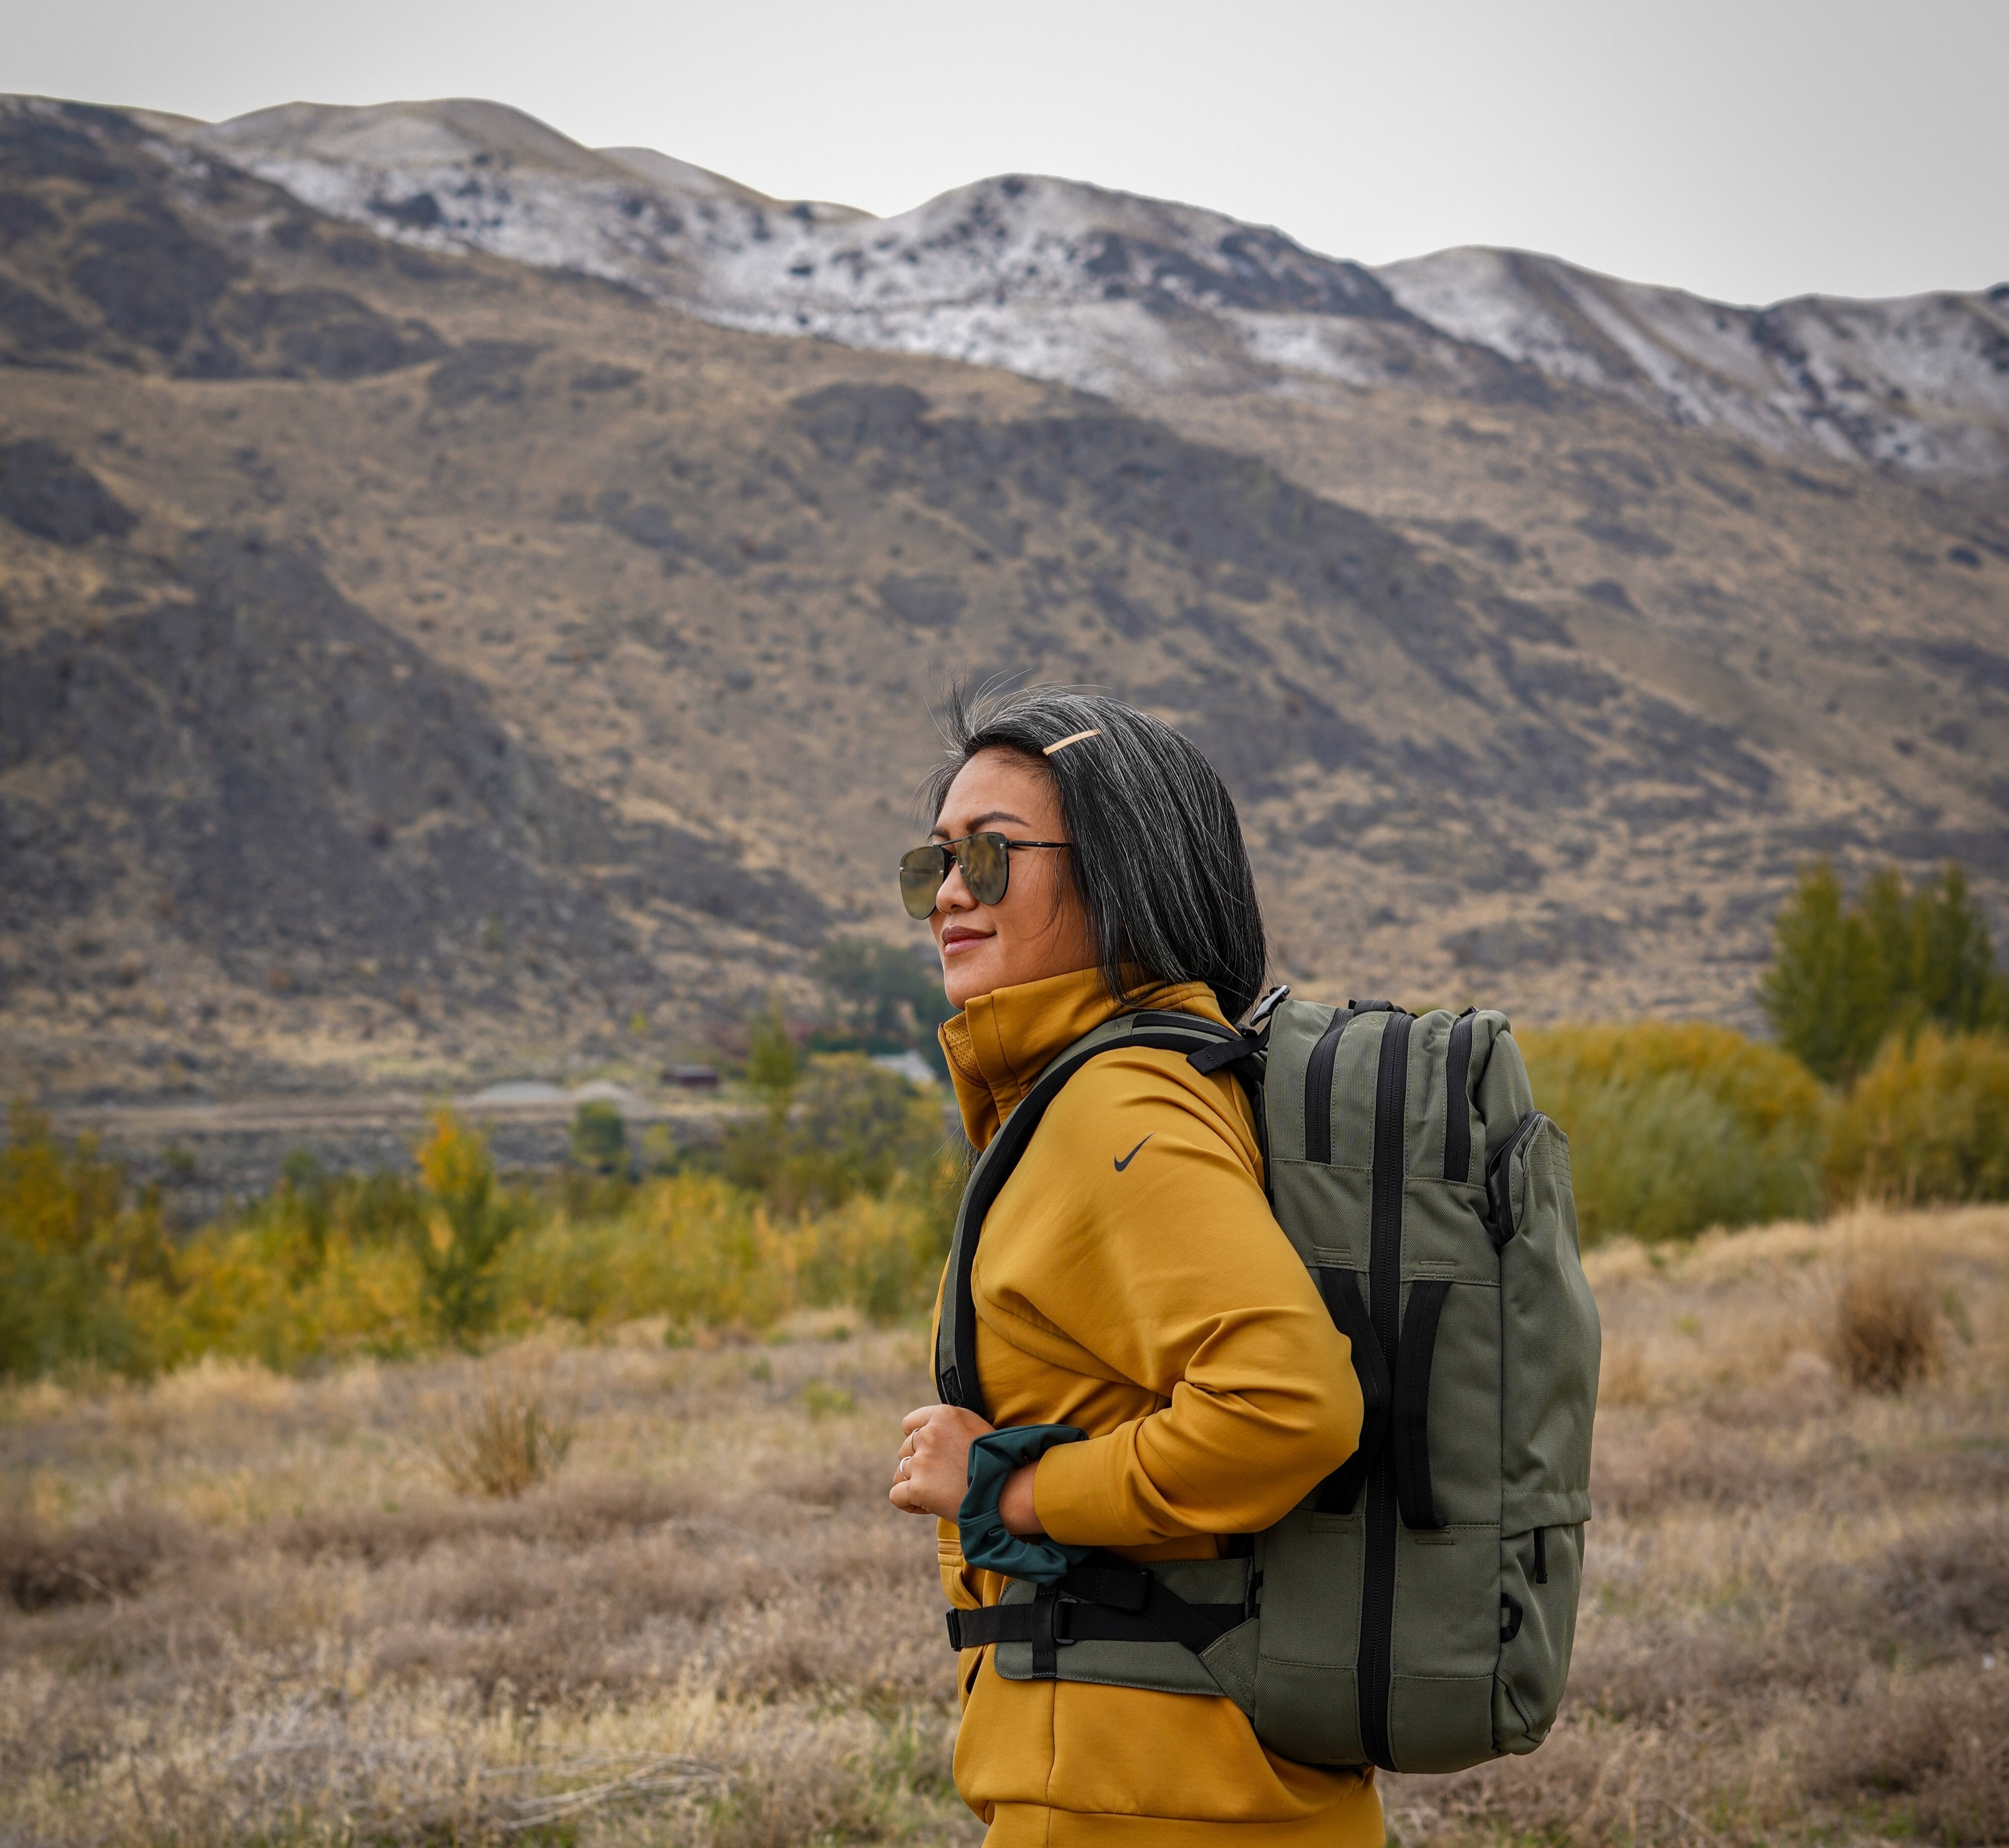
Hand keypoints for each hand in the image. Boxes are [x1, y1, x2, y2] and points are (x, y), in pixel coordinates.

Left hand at [890, 1404, 1043, 1535]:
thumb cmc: (998, 1463)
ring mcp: (922, 1461)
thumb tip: (928, 1434)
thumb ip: (949, 1427)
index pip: (910, 1424)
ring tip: (939, 1494)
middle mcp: (929, 1434)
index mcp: (944, 1415)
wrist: (1009, 1491)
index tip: (934, 1455)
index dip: (918, 1441)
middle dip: (918, 1465)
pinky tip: (928, 1507)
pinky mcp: (918, 1487)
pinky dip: (908, 1503)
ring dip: (915, 1484)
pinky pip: (896, 1495)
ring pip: (900, 1472)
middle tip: (944, 1479)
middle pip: (905, 1450)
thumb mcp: (976, 1428)